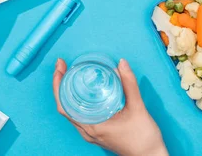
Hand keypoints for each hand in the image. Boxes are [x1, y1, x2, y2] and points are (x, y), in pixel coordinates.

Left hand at [53, 58, 167, 155]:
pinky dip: (77, 102)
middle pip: (64, 107)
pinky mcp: (97, 133)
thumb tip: (121, 64)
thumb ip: (129, 84)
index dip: (58, 85)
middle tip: (63, 66)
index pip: (64, 105)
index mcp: (92, 126)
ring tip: (70, 75)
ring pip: (71, 112)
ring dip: (67, 93)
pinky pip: (80, 116)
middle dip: (60, 85)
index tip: (60, 66)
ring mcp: (91, 134)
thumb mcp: (137, 108)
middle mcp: (87, 131)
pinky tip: (83, 92)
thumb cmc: (143, 138)